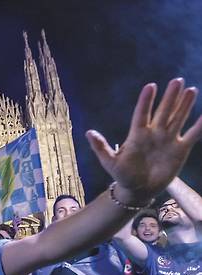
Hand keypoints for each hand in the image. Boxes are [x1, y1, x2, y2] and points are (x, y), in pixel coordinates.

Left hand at [86, 78, 201, 202]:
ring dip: (184, 105)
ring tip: (191, 89)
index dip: (146, 101)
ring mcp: (168, 140)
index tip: (150, 86)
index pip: (142, 114)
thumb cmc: (123, 175)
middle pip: (163, 112)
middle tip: (177, 80)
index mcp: (137, 135)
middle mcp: (154, 133)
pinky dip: (199, 126)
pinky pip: (192, 135)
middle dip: (170, 97)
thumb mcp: (110, 162)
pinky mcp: (180, 149)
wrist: (139, 189)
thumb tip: (88, 132)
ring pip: (178, 118)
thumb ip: (101, 147)